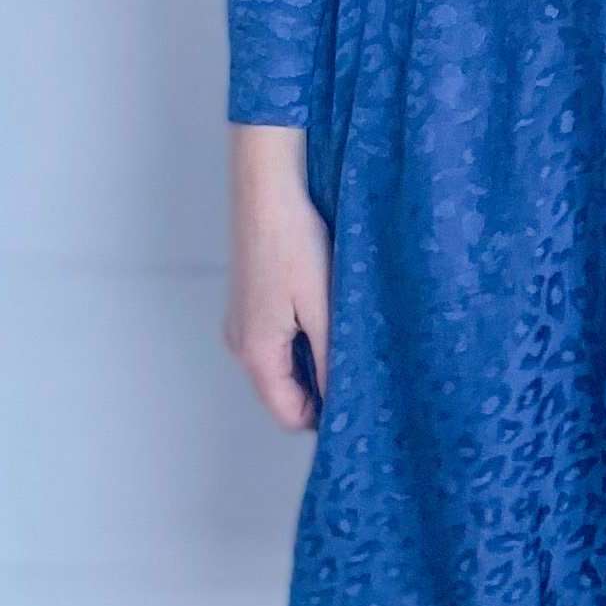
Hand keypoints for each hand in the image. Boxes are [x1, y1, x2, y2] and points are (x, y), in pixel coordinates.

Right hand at [221, 122, 333, 431]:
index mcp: (256, 352)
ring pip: (281, 365)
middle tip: (364, 374)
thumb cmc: (294, 242)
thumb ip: (329, 360)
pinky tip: (329, 318)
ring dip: (313, 363)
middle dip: (321, 390)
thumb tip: (340, 401)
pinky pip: (276, 339)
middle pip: (284, 392)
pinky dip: (302, 340)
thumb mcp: (323, 309)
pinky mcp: (248, 302)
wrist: (267, 188)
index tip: (361, 407)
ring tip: (351, 342)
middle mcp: (240, 343)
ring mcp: (241, 321)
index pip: (290, 415)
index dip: (325, 418)